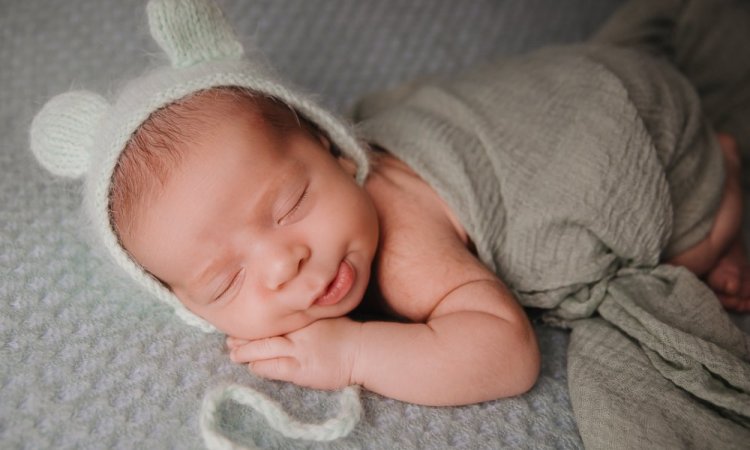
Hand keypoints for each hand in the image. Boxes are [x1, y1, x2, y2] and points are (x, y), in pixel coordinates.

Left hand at [226, 317, 361, 390]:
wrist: (362, 351)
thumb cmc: (345, 332)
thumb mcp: (322, 313)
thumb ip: (303, 312)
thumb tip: (282, 312)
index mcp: (301, 313)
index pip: (270, 314)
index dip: (253, 320)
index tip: (241, 321)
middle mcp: (297, 329)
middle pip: (262, 331)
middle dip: (243, 337)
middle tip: (230, 340)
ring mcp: (298, 350)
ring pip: (261, 350)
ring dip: (244, 352)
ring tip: (233, 354)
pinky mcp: (300, 370)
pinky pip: (272, 368)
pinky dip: (259, 366)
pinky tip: (252, 365)